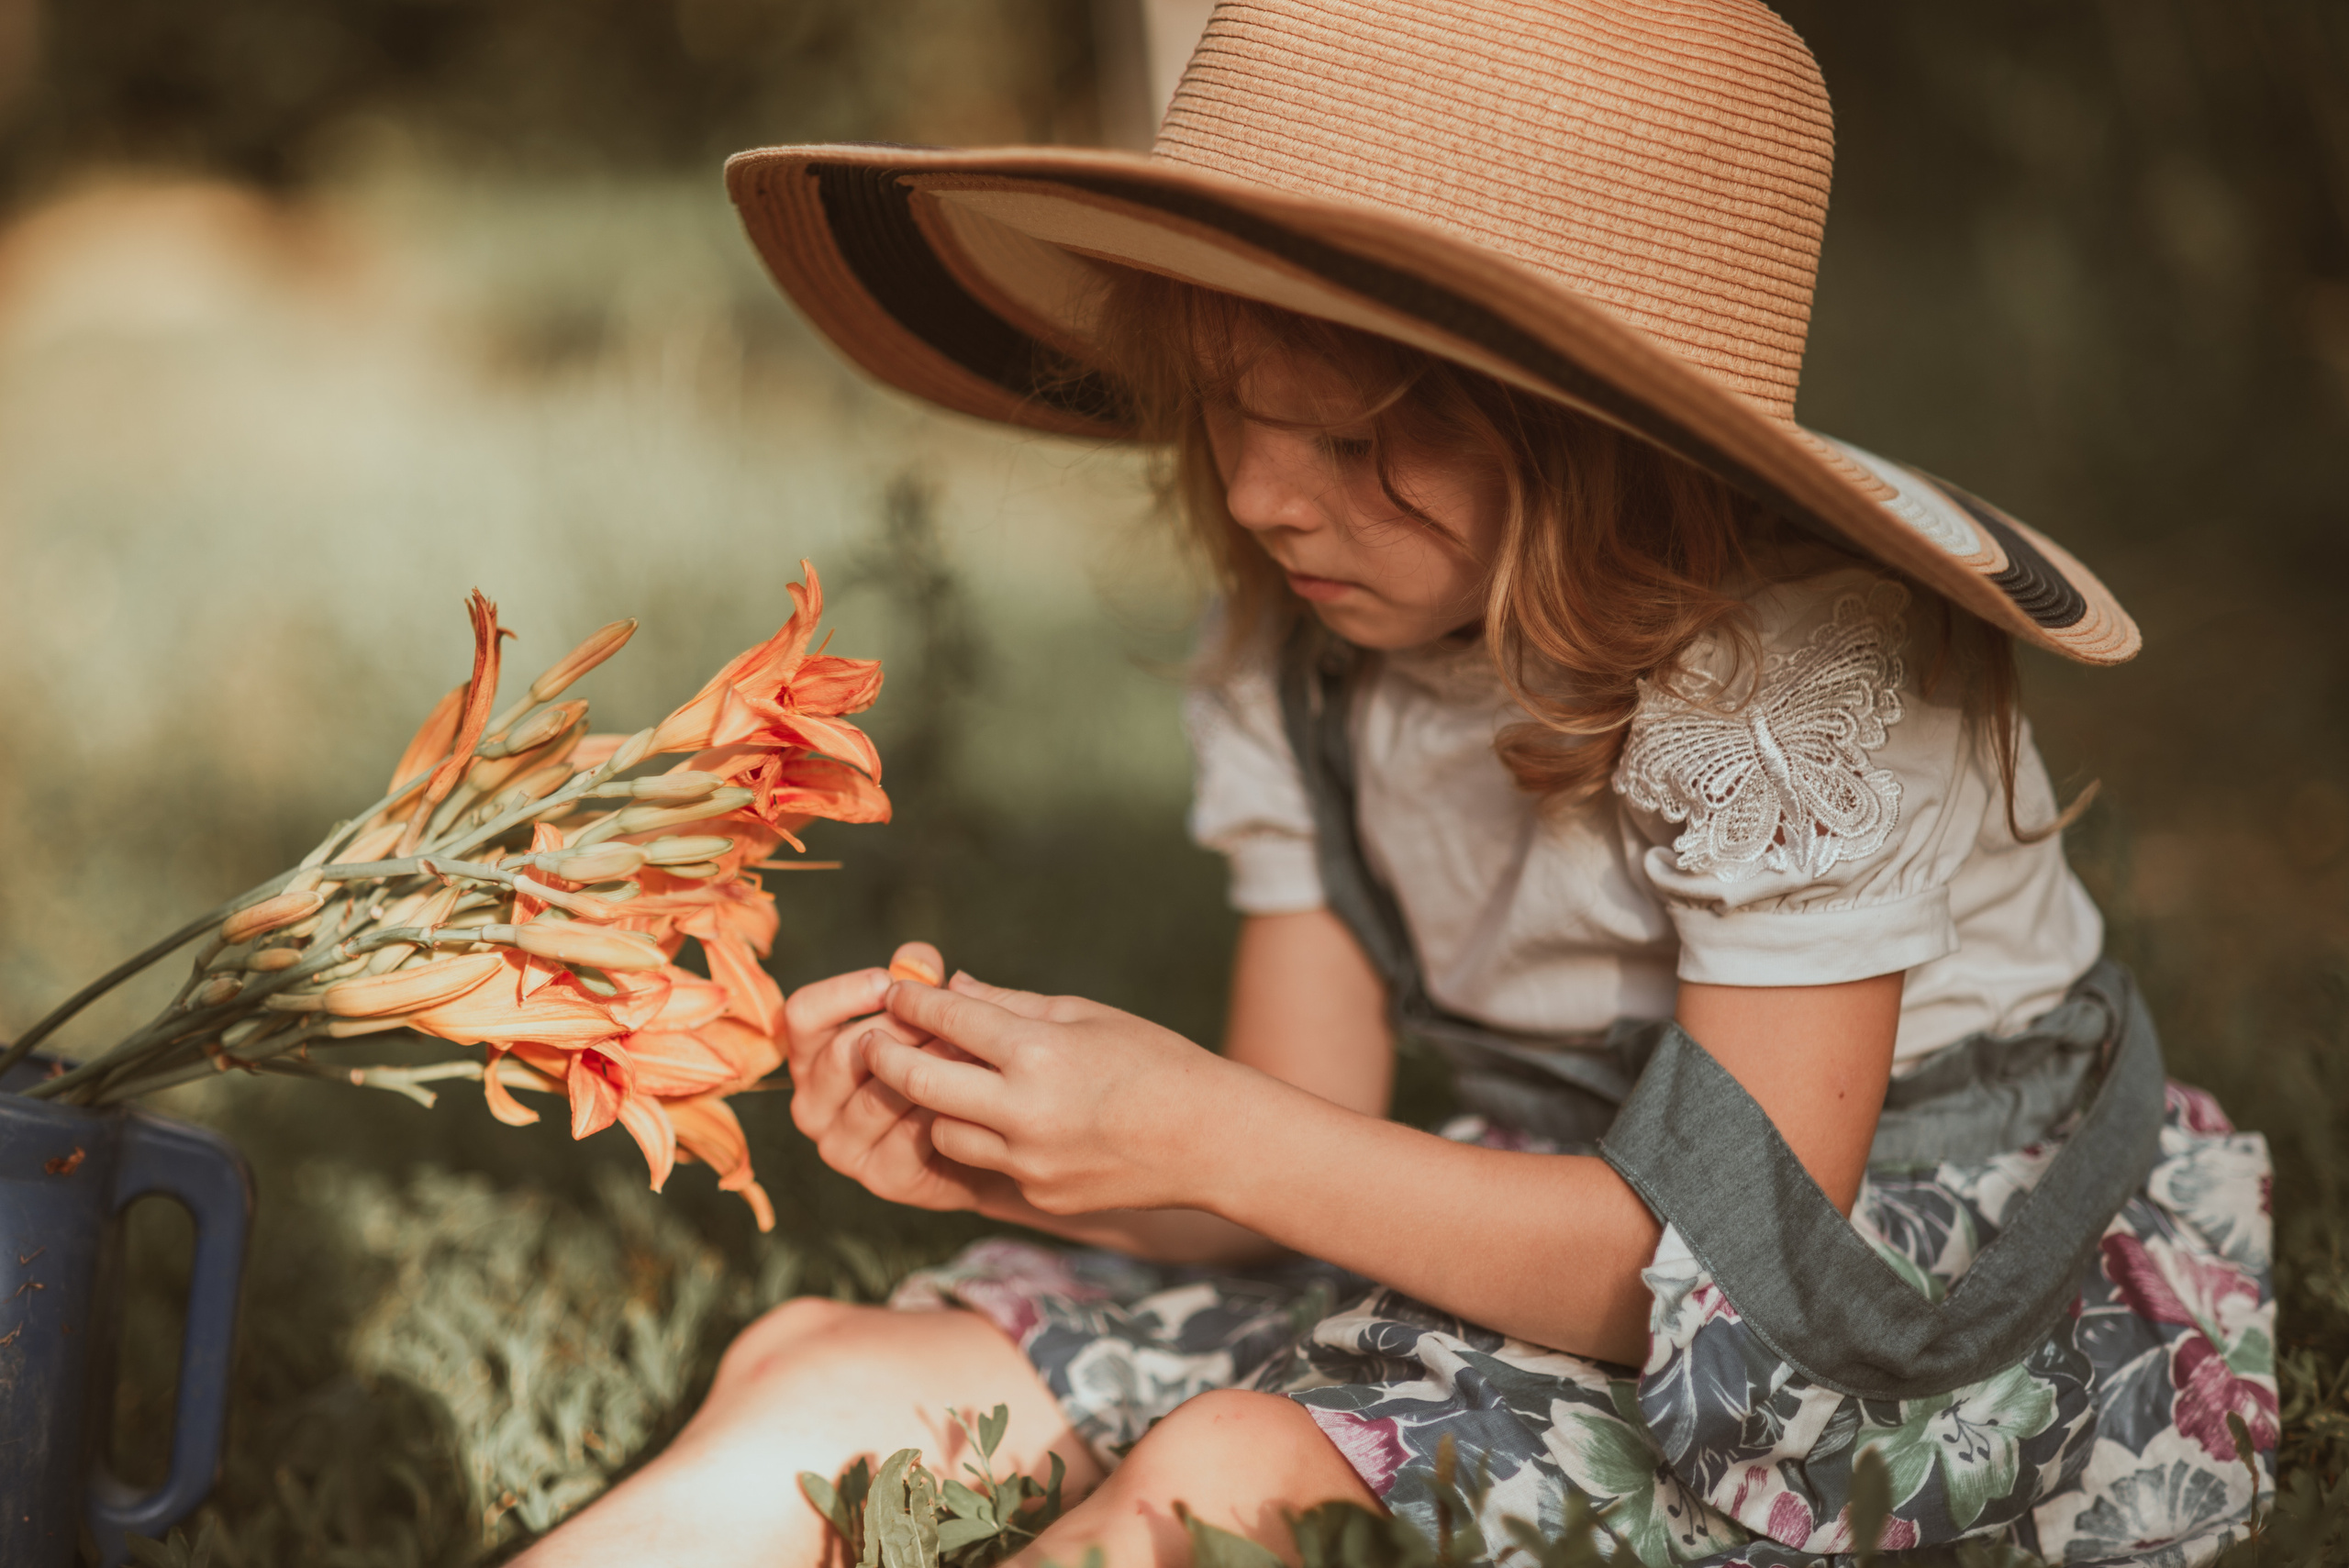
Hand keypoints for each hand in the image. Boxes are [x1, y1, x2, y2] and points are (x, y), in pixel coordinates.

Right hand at [781, 943, 1003, 1213]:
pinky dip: (939, 1111)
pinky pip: (905, 1137)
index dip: (844, 993)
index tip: (889, 980)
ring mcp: (841, 1146)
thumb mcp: (933, 1015)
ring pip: (875, 1096)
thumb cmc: (949, 1062)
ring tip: (969, 1050)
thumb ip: (920, 983)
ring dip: (926, 1068)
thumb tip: (917, 958)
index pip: (800, 1015)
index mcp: (811, 1055)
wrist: (987, 1134)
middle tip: (946, 1017)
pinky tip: (969, 1097)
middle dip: (899, 1029)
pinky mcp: (879, 1178)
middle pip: (840, 1053)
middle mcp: (812, 1102)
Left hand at [862, 973, 1246, 1216]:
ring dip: (939, 1108)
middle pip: (921, 1083)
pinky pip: (990, 1165)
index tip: (896, 993)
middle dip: (888, 1058)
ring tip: (954, 1086)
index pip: (950, 1019)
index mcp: (1038, 1051)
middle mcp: (1025, 1111)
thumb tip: (951, 984)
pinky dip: (991, 1141)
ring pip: (943, 1133)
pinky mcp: (1038, 1196)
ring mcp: (1029, 1162)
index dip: (914, 1003)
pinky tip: (1017, 1124)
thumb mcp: (1085, 1015)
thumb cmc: (1153, 1060)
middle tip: (871, 1042)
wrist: (1210, 1139)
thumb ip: (1010, 1003)